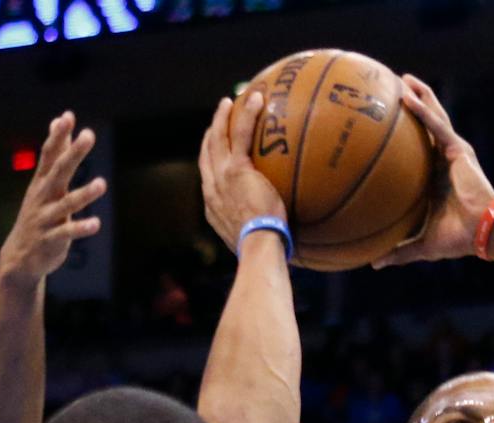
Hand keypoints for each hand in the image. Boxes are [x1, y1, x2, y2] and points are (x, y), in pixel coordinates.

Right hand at [0, 112, 107, 281]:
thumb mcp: (43, 184)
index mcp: (41, 183)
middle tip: (89, 135)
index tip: (67, 117)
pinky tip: (96, 223)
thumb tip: (59, 121)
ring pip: (66, 203)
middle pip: (58, 172)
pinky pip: (67, 232)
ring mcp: (46, 218)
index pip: (48, 155)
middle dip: (73, 153)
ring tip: (102, 184)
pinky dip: (81, 228)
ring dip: (84, 193)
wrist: (20, 257)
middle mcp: (43, 197)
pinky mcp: (52, 239)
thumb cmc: (38, 214)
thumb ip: (54, 154)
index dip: (57, 136)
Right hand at [198, 89, 287, 249]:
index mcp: (214, 207)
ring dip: (222, 118)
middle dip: (211, 134)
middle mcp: (212, 189)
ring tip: (231, 102)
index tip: (217, 150)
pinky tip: (257, 98)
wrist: (258, 248)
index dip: (211, 160)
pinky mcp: (236, 169)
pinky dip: (246, 114)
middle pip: (206, 154)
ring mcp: (221, 177)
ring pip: (217, 139)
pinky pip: (240, 134)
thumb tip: (287, 234)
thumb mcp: (259, 243)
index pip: (209, 178)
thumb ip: (265, 231)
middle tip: (219, 119)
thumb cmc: (265, 253)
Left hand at [372, 75, 493, 266]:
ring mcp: (453, 152)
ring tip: (403, 79)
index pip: (420, 148)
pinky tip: (407, 97)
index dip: (407, 132)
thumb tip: (374, 263)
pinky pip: (436, 126)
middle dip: (414, 104)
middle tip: (394, 86)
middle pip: (427, 125)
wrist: (482, 233)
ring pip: (434, 117)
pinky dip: (423, 111)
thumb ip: (399, 251)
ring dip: (419, 96)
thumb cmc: (457, 239)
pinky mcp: (458, 150)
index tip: (388, 121)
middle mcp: (445, 159)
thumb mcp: (421, 244)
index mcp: (436, 176)